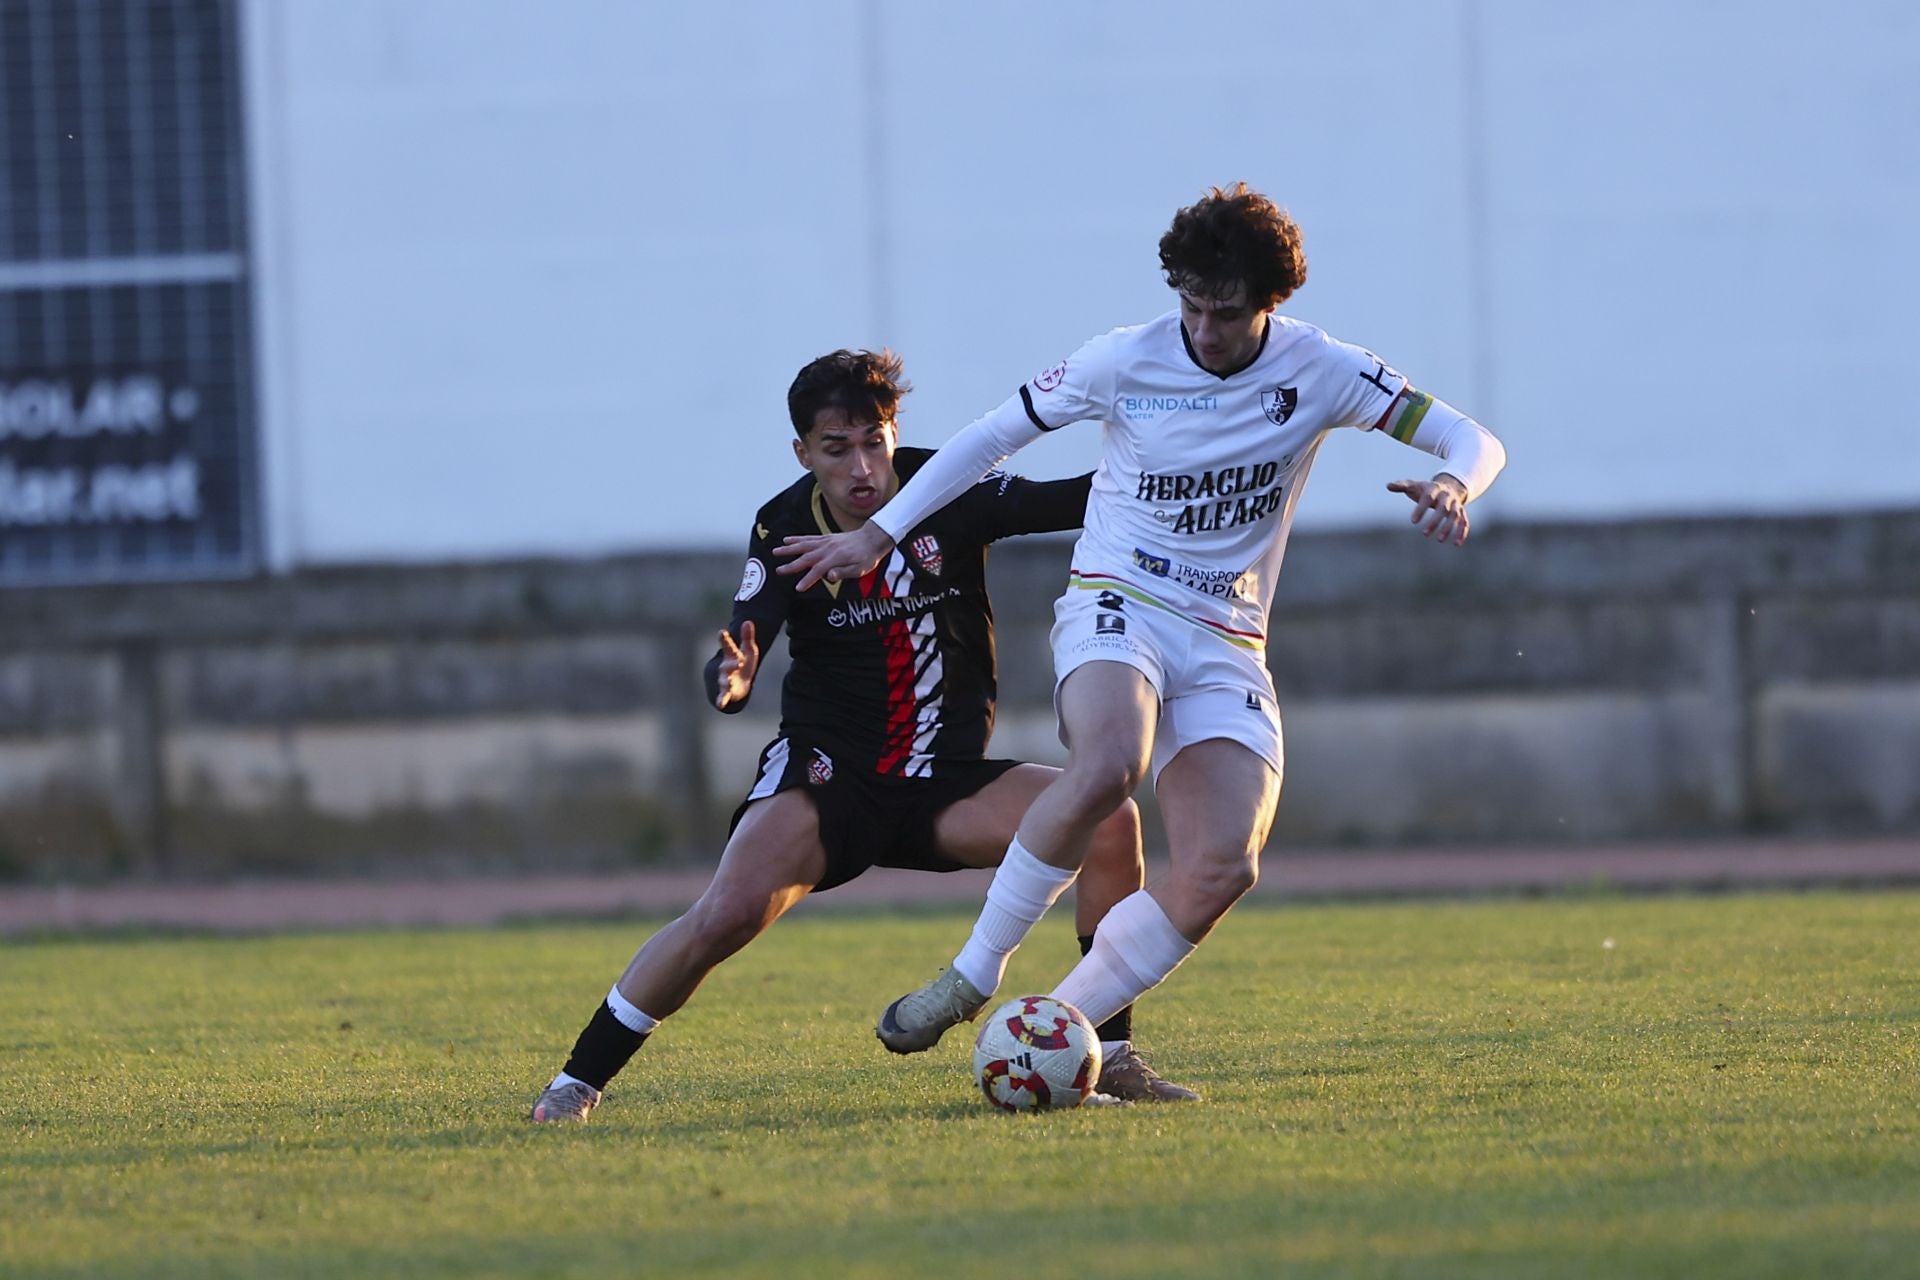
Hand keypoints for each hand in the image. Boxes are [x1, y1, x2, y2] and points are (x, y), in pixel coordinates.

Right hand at [714, 620, 759, 709]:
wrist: (738, 681)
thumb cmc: (742, 662)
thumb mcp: (748, 649)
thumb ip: (747, 636)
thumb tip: (747, 621)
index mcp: (732, 656)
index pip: (729, 646)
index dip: (725, 639)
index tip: (721, 632)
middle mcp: (727, 667)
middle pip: (728, 665)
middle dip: (732, 664)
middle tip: (738, 662)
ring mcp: (726, 680)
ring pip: (724, 680)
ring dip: (727, 681)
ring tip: (729, 682)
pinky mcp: (727, 692)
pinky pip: (723, 697)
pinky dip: (721, 700)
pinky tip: (720, 704)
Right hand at [772, 523, 893, 590]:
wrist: (872, 538)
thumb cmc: (867, 556)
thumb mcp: (860, 569)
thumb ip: (844, 572)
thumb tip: (829, 577)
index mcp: (836, 558)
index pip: (818, 570)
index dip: (807, 580)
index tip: (798, 588)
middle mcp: (828, 549)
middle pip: (806, 558)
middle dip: (791, 565)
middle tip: (779, 571)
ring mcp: (825, 542)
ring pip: (803, 545)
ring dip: (789, 549)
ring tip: (775, 552)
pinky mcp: (825, 538)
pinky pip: (808, 538)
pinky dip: (796, 539)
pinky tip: (786, 540)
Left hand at [1387, 474, 1470, 545]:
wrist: (1450, 485)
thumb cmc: (1427, 489)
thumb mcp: (1414, 485)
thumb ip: (1402, 485)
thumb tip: (1388, 486)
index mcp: (1434, 489)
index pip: (1427, 498)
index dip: (1421, 509)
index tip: (1413, 521)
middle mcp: (1447, 497)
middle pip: (1443, 509)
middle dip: (1435, 521)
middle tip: (1424, 534)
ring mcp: (1456, 505)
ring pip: (1454, 516)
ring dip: (1448, 528)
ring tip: (1439, 540)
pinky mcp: (1462, 513)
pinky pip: (1464, 522)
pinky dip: (1462, 533)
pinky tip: (1456, 544)